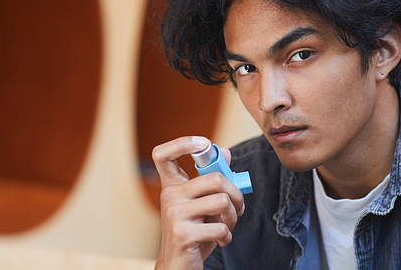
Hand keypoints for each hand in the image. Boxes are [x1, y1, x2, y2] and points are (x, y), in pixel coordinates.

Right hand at [152, 136, 244, 269]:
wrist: (179, 266)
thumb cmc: (194, 232)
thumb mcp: (203, 204)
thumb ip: (212, 180)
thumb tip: (224, 151)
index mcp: (172, 186)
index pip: (163, 154)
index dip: (182, 142)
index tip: (204, 144)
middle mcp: (169, 196)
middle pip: (215, 178)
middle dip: (236, 194)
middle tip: (238, 206)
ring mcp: (174, 214)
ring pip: (222, 201)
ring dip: (234, 217)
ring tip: (228, 225)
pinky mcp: (182, 233)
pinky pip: (220, 227)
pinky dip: (227, 236)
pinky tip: (220, 240)